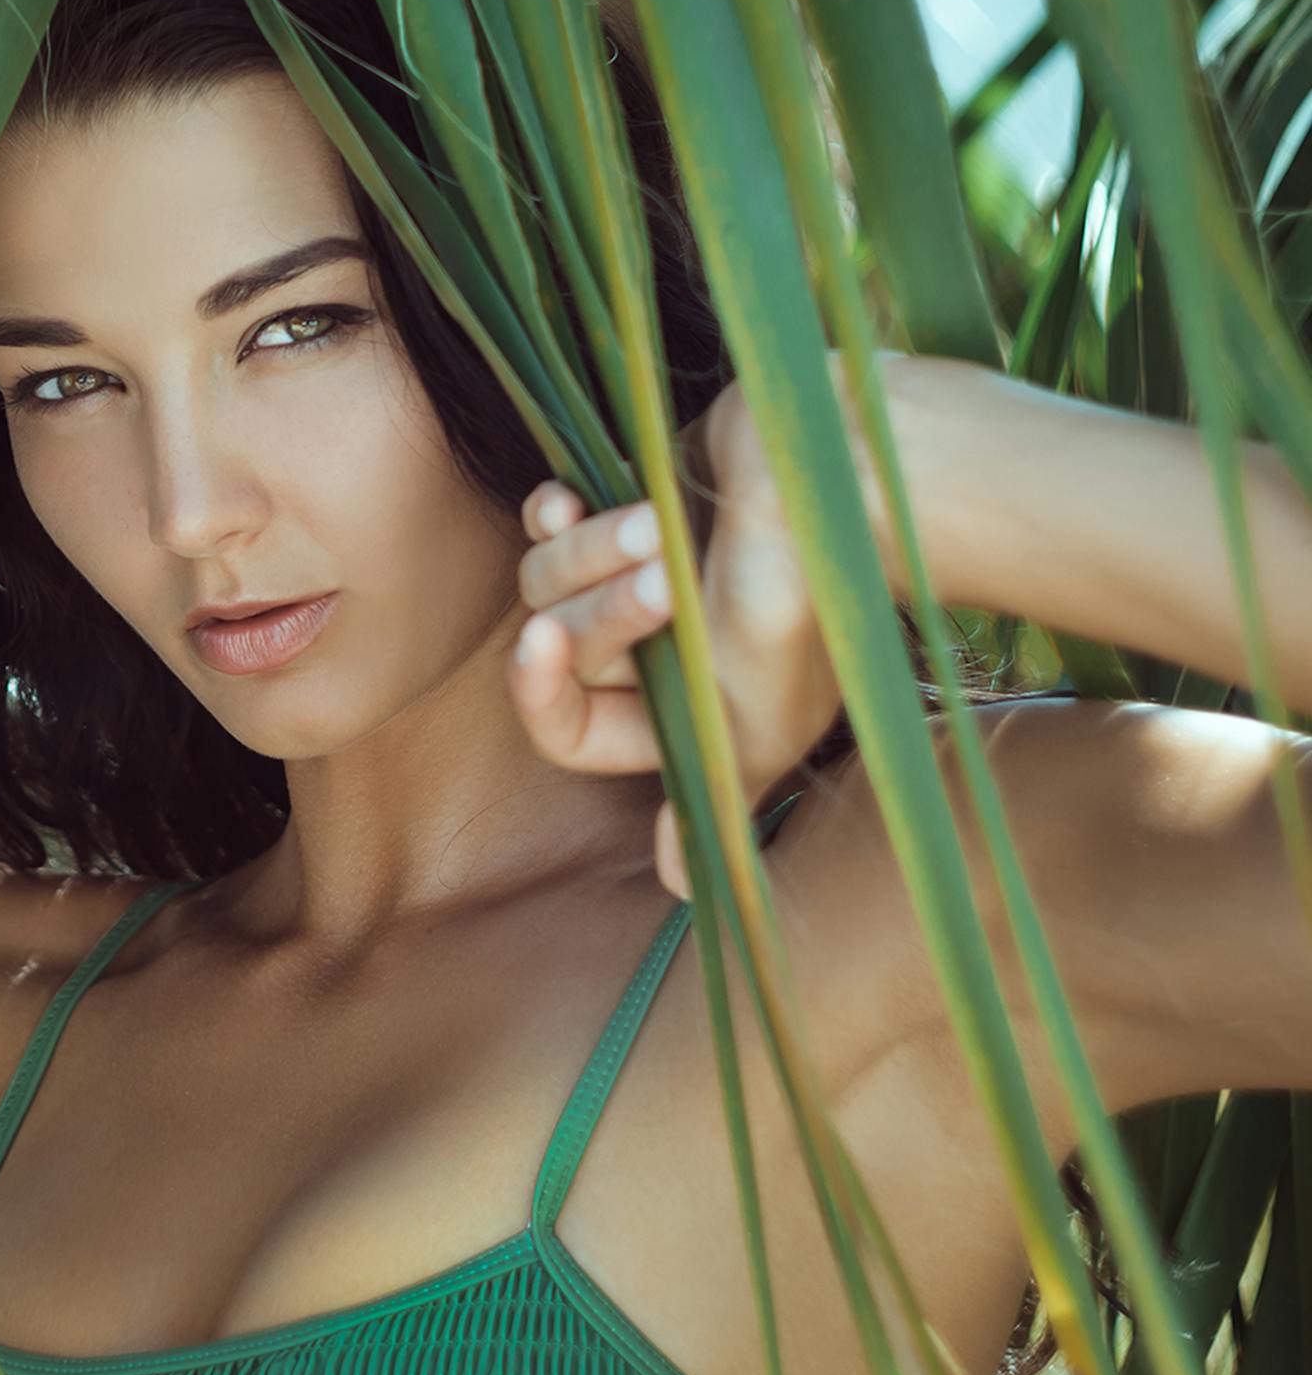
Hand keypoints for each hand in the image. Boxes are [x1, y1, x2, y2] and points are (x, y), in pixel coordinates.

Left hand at [507, 376, 849, 899]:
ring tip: (664, 524)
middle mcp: (650, 652)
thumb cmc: (801, 613)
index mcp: (674, 712)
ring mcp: (635, 576)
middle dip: (599, 610)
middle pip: (555, 644)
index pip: (563, 731)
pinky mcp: (630, 504)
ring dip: (593, 549)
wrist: (837, 488)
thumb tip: (679, 886)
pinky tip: (565, 498)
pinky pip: (549, 519)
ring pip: (546, 578)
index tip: (543, 643)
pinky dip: (550, 512)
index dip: (539, 693)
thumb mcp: (755, 728)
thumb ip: (712, 800)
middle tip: (666, 580)